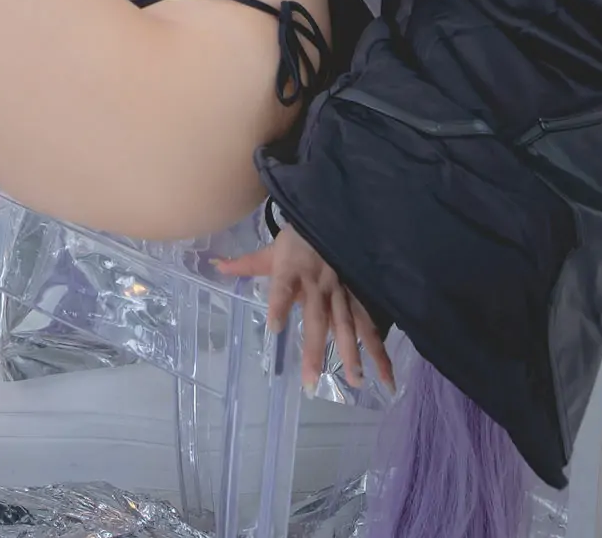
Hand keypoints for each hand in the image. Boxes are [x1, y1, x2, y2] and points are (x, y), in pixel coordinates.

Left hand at [212, 218, 394, 392]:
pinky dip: (378, 349)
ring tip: (357, 382)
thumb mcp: (269, 251)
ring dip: (353, 354)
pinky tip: (387, 373)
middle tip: (310, 381)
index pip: (283, 288)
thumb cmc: (296, 242)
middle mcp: (317, 284)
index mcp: (292, 271)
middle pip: (317, 319)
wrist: (331, 219)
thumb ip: (245, 265)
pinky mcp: (357, 295)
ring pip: (348, 325)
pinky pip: (369, 323)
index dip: (280, 305)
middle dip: (314, 350)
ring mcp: (341, 291)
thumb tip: (215, 265)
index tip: (274, 327)